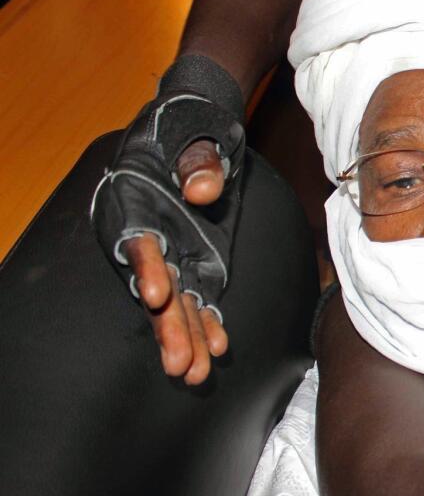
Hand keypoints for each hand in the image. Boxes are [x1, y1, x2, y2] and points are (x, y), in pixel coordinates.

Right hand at [91, 56, 244, 383]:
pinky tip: (217, 348)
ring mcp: (176, 250)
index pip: (138, 241)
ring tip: (196, 375)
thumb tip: (202, 191)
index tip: (158, 294)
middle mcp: (150, 234)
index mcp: (136, 201)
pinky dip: (208, 321)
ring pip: (179, 303)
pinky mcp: (200, 258)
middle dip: (168, 327)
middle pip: (157, 287)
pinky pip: (202, 296)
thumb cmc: (192, 123)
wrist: (201, 120)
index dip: (147, 268)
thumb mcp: (198, 131)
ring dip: (187, 338)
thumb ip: (200, 161)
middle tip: (179, 364)